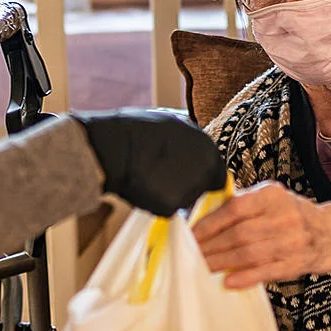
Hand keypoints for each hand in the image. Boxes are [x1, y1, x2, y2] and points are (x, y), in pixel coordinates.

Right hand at [72, 110, 225, 216]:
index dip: (202, 173)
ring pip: (185, 199)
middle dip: (189, 184)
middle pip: (203, 188)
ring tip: (152, 177)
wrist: (114, 148)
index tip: (188, 171)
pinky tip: (145, 187)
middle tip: (166, 174)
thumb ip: (191, 135)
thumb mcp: (172, 121)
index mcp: (208, 149)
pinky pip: (167, 208)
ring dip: (173, 193)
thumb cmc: (138, 129)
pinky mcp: (171, 207)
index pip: (217, 172)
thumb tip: (195, 140)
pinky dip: (158, 202)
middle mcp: (205, 172)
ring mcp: (189, 191)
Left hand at [193, 185, 330, 288]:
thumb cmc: (292, 215)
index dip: (208, 224)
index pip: (233, 208)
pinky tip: (228, 281)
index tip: (190, 235)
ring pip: (248, 254)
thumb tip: (202, 218)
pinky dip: (245, 277)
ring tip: (201, 268)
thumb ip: (241, 205)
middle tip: (190, 255)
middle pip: (238, 234)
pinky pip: (266, 271)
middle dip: (210, 247)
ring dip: (221, 263)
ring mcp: (292, 241)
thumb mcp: (270, 199)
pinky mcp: (297, 263)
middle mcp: (283, 216)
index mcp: (271, 195)